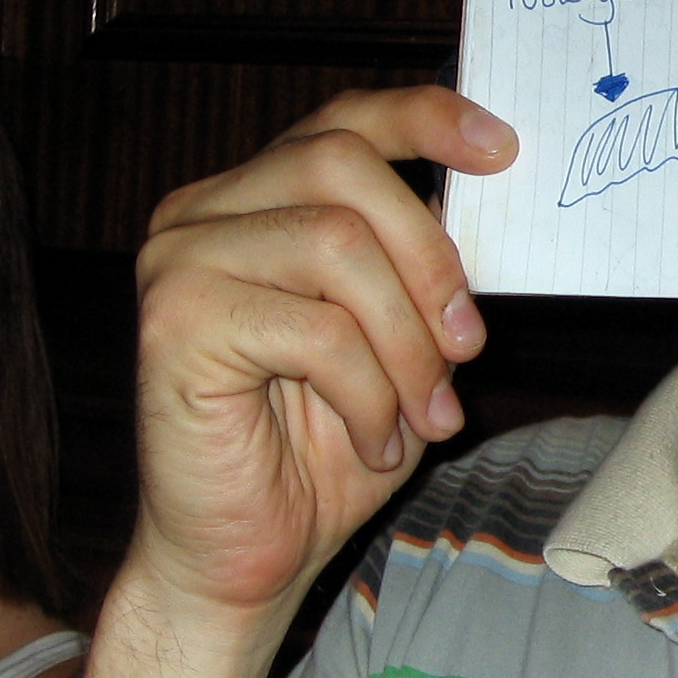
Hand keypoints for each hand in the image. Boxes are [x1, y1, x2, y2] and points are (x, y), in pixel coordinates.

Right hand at [128, 85, 516, 624]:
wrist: (246, 557)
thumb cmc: (323, 448)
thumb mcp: (401, 337)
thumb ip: (421, 264)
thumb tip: (484, 197)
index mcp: (256, 198)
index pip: (341, 121)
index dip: (424, 119)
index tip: (503, 150)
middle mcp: (202, 211)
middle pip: (341, 166)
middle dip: (429, 256)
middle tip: (469, 344)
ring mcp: (179, 259)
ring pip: (336, 245)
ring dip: (405, 342)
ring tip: (423, 412)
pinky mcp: (175, 322)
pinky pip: (315, 329)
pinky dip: (369, 393)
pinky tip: (372, 443)